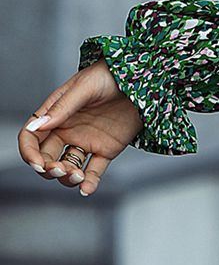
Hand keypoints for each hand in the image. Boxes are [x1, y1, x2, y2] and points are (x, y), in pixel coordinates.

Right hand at [17, 59, 143, 196]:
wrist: (143, 79)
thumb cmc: (110, 75)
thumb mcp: (84, 87)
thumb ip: (62, 108)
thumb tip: (37, 125)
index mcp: (56, 114)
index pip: (32, 137)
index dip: (29, 153)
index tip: (38, 164)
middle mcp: (68, 130)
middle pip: (47, 157)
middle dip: (48, 169)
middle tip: (59, 169)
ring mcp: (87, 141)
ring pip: (68, 167)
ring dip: (67, 177)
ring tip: (77, 176)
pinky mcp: (107, 150)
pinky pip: (94, 171)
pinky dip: (89, 183)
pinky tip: (86, 189)